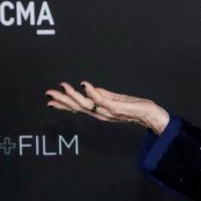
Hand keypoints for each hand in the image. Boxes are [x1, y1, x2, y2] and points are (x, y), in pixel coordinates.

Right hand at [44, 81, 169, 133]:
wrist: (152, 116)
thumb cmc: (136, 108)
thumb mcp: (117, 100)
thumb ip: (103, 95)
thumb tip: (88, 87)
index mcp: (100, 111)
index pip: (78, 107)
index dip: (64, 103)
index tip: (49, 99)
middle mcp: (102, 113)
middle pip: (78, 107)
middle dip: (62, 100)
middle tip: (48, 93)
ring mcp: (109, 111)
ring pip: (86, 104)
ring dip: (73, 95)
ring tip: (62, 87)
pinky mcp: (117, 108)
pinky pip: (102, 100)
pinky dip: (93, 92)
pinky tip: (85, 85)